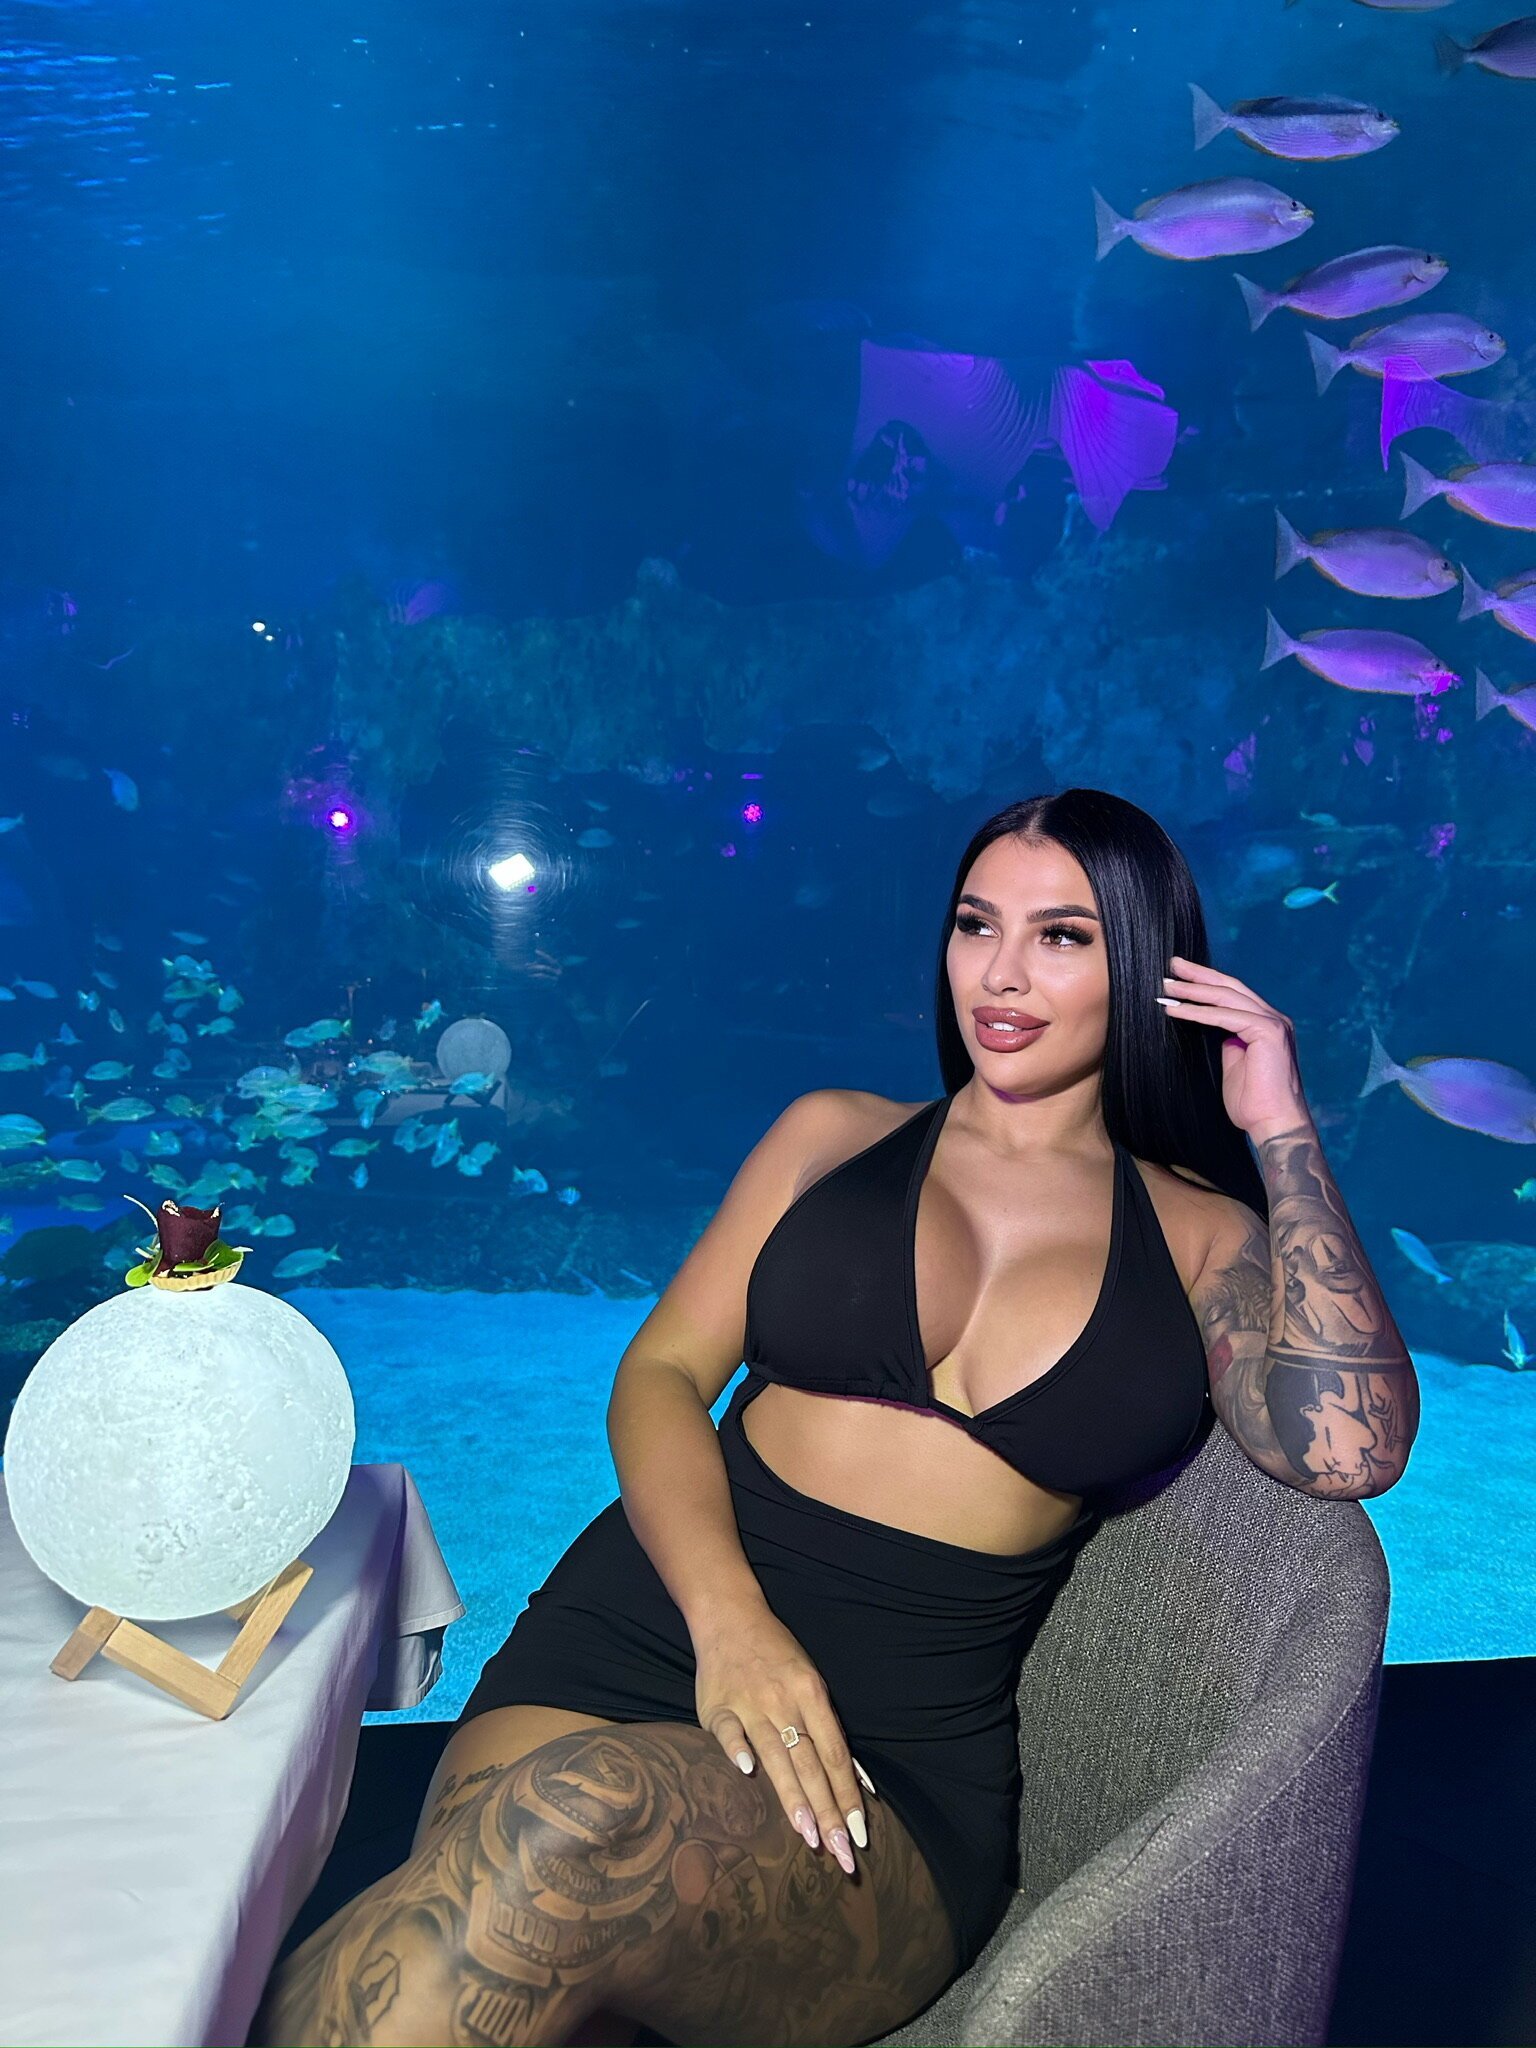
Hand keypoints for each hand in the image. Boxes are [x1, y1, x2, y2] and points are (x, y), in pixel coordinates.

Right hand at [693, 1607, 869, 1876]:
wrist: (730, 1617)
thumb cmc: (778, 1657)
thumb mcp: (811, 1684)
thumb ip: (829, 1731)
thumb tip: (858, 1781)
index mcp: (813, 1694)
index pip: (836, 1755)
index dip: (848, 1796)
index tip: (859, 1835)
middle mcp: (785, 1701)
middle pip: (812, 1764)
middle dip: (828, 1813)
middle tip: (841, 1855)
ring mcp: (750, 1703)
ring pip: (777, 1755)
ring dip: (794, 1797)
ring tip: (809, 1835)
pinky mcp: (717, 1706)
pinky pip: (728, 1730)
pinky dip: (737, 1748)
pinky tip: (746, 1772)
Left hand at [1156, 953, 1312, 1143]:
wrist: (1272, 1123)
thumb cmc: (1252, 1102)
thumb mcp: (1234, 1064)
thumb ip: (1228, 1042)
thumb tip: (1211, 1025)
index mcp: (1266, 1024)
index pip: (1233, 994)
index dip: (1206, 983)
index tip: (1180, 977)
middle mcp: (1273, 1019)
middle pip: (1230, 987)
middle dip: (1199, 975)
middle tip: (1172, 964)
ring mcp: (1273, 1023)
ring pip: (1227, 997)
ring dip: (1194, 990)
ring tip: (1168, 985)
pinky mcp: (1269, 1032)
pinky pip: (1226, 1016)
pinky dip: (1199, 1013)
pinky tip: (1177, 1010)